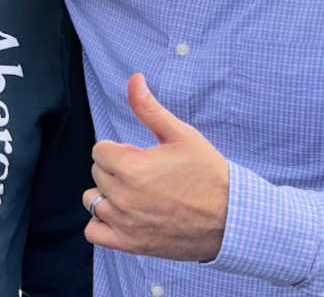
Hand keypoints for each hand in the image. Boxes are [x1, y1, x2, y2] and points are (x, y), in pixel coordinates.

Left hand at [82, 73, 229, 260]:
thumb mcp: (181, 135)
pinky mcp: (130, 244)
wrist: (231, 218)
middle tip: (145, 174)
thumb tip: (134, 79)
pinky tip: (123, 215)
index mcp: (130, 167)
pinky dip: (102, 223)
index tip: (141, 155)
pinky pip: (94, 232)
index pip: (100, 150)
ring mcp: (124, 223)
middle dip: (116, 169)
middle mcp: (122, 196)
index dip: (120, 149)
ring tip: (134, 193)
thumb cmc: (208, 173)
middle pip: (97, 173)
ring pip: (92, 201)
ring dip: (108, 194)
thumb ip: (149, 108)